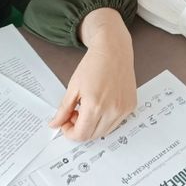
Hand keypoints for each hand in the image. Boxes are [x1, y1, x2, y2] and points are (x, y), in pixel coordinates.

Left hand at [50, 9, 135, 140]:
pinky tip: (100, 105)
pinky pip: (115, 123)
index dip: (70, 132)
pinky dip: (105, 120)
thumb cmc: (94, 64)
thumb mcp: (73, 87)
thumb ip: (64, 109)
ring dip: (93, 126)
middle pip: (93, 135)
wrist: (113, 50)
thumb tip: (55, 124)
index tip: (65, 124)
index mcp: (95, 105)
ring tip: (87, 108)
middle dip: (80, 129)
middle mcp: (112, 110)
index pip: (81, 135)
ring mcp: (123, 109)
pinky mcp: (130, 106)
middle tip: (74, 114)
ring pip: (104, 132)